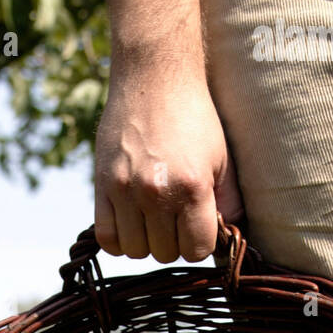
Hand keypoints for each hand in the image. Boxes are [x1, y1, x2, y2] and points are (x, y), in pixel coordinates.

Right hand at [94, 75, 243, 263]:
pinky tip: (130, 223)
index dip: (199, 243)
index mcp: (192, 187)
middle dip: (173, 241)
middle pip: (165, 253)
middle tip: (174, 218)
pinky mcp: (102, 186)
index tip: (196, 227)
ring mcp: (125, 190)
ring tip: (152, 218)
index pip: (196, 250)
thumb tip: (231, 241)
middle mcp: (156, 192)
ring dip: (146, 242)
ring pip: (136, 251)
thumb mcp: (222, 159)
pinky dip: (119, 240)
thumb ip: (229, 203)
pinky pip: (107, 238)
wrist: (153, 79)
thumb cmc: (194, 118)